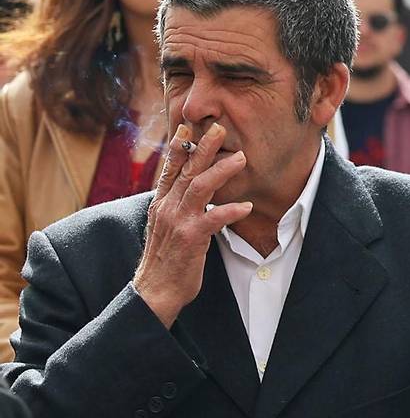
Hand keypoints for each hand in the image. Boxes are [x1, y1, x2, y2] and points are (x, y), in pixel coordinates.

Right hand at [132, 123, 251, 326]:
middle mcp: (166, 208)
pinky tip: (246, 205)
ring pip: (199, 188)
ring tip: (242, 158)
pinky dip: (230, 211)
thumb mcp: (167, 227)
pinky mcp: (191, 239)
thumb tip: (188, 191)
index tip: (187, 127)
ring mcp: (177, 222)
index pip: (169, 169)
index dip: (178, 147)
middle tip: (220, 128)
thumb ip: (177, 207)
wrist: (155, 290)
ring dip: (221, 171)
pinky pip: (212, 219)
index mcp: (161, 204)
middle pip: (186, 171)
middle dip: (203, 148)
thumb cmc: (167, 259)